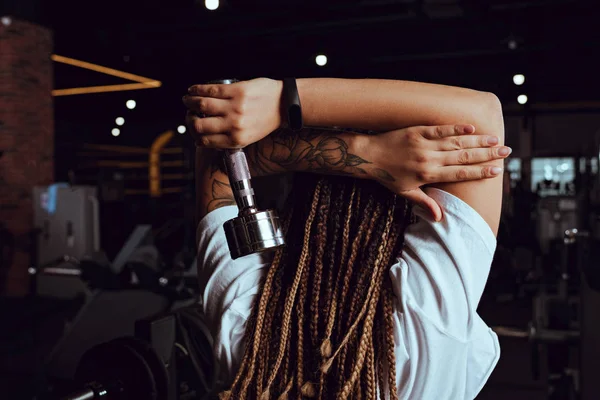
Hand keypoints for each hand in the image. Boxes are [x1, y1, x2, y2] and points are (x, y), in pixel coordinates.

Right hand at [183, 78, 282, 148]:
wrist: (284, 104)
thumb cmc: (266, 120)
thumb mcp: (249, 136)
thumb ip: (230, 138)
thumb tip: (207, 138)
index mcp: (236, 140)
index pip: (205, 141)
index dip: (194, 136)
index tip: (192, 130)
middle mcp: (234, 126)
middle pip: (199, 125)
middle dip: (189, 120)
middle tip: (188, 114)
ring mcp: (235, 107)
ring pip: (202, 105)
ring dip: (189, 102)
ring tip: (187, 100)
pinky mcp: (237, 91)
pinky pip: (211, 90)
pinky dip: (197, 89)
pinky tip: (193, 89)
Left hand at [368, 124, 510, 220]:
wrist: (368, 156)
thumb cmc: (387, 176)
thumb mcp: (404, 193)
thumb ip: (424, 203)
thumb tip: (440, 219)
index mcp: (428, 175)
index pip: (459, 174)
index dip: (479, 172)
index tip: (497, 170)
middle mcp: (428, 159)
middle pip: (463, 157)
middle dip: (486, 155)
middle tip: (506, 152)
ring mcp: (423, 144)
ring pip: (455, 142)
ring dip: (477, 141)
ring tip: (495, 139)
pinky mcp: (417, 131)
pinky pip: (440, 129)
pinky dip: (455, 128)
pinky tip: (471, 127)